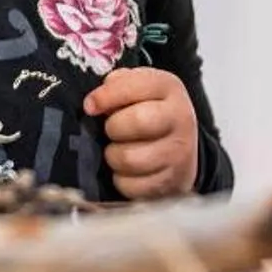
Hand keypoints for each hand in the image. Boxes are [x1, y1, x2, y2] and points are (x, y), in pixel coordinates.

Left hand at [86, 67, 199, 199]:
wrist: (181, 147)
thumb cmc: (150, 112)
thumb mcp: (138, 88)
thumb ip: (116, 86)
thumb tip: (94, 103)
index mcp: (168, 88)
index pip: (134, 86)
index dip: (105, 97)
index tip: (90, 106)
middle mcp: (180, 119)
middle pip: (137, 122)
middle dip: (113, 127)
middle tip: (111, 130)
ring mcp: (178, 153)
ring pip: (129, 158)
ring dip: (114, 156)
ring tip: (119, 150)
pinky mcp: (171, 183)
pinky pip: (131, 186)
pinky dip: (121, 180)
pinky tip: (127, 170)